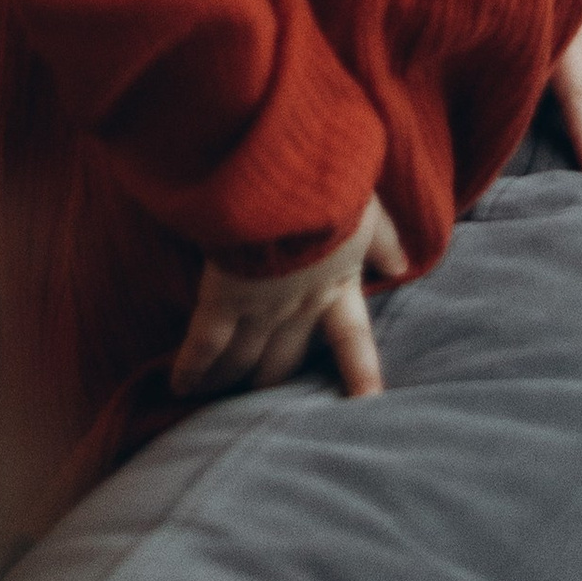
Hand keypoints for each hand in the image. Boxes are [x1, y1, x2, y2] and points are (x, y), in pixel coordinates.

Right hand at [171, 194, 406, 404]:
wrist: (290, 174)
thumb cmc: (332, 183)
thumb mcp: (367, 210)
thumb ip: (384, 240)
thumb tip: (402, 266)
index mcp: (337, 284)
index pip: (352, 339)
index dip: (360, 372)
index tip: (368, 404)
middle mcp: (298, 306)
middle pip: (285, 358)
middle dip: (273, 381)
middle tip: (264, 406)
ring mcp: (260, 307)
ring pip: (243, 357)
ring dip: (229, 380)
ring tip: (214, 403)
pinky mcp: (223, 298)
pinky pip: (205, 344)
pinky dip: (191, 367)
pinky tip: (179, 387)